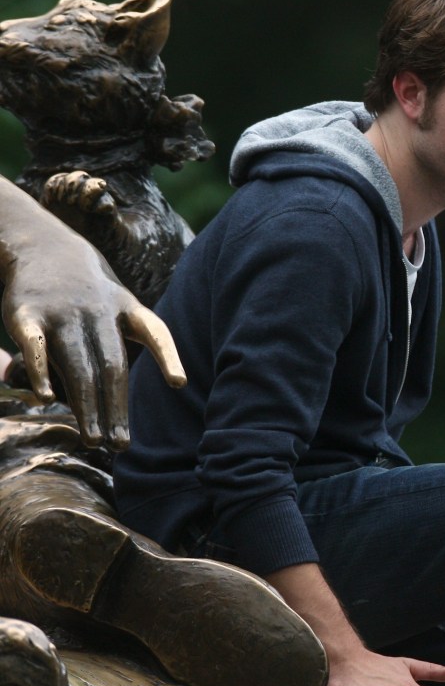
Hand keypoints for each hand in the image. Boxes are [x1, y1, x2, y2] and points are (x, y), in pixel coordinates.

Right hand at [0, 180, 184, 447]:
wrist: (40, 241)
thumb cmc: (87, 288)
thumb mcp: (117, 303)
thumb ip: (121, 345)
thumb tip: (118, 403)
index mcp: (126, 308)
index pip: (154, 331)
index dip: (167, 356)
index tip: (178, 382)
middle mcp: (97, 311)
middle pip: (112, 365)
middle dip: (117, 407)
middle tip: (120, 445)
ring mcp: (62, 311)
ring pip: (78, 365)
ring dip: (86, 405)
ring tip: (92, 439)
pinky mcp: (25, 312)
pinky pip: (35, 346)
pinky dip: (40, 372)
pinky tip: (46, 399)